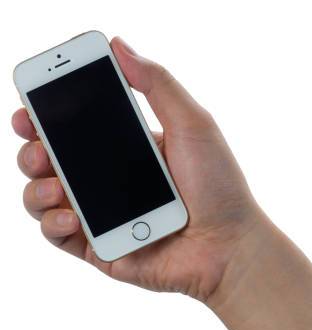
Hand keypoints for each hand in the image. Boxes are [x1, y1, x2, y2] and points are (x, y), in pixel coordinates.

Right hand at [12, 37, 261, 301]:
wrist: (230, 246)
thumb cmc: (219, 187)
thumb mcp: (192, 125)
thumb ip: (157, 85)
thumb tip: (119, 46)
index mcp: (127, 151)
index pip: (75, 130)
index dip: (47, 118)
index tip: (31, 108)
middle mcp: (109, 184)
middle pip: (50, 164)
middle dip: (32, 151)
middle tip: (38, 146)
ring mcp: (103, 218)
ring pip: (44, 200)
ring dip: (36, 188)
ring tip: (53, 184)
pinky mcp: (101, 250)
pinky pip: (59, 237)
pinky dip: (53, 225)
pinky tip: (70, 217)